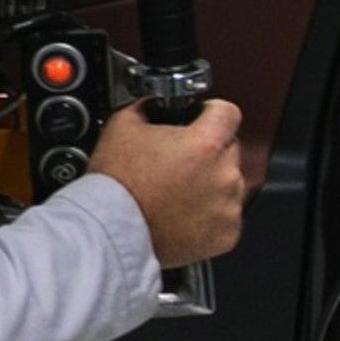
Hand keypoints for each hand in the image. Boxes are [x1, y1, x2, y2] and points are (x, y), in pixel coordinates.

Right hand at [87, 100, 249, 269]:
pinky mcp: (226, 235)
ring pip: (229, 187)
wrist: (111, 232)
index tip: (202, 119)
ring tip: (176, 195)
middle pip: (228, 151)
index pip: (227, 113)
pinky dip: (208, 218)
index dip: (211, 113)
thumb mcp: (121, 127)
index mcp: (206, 144)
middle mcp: (225, 175)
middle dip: (207, 155)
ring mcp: (228, 208)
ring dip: (209, 187)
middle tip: (176, 165)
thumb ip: (147, 109)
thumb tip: (153, 105)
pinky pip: (226, 219)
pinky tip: (182, 216)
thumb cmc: (116, 186)